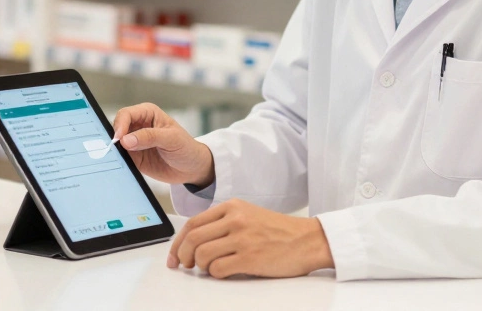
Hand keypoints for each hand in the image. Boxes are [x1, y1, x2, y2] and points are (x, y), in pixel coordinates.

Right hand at [112, 103, 214, 186]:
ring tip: (114, 158)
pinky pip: (119, 157)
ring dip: (113, 150)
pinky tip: (118, 165)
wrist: (192, 169)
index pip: (126, 114)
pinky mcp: (133, 157)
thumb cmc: (186, 148)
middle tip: (113, 149)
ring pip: (116, 143)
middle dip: (114, 137)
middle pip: (117, 127)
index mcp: (147, 113)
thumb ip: (149, 137)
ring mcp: (134, 142)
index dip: (120, 125)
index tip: (119, 139)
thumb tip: (126, 140)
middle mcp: (138, 125)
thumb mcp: (171, 139)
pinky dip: (116, 160)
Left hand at [168, 199, 333, 278]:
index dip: (177, 242)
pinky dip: (215, 274)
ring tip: (208, 269)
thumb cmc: (278, 231)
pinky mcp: (250, 258)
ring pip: (202, 254)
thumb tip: (192, 241)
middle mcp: (235, 219)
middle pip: (193, 238)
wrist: (308, 240)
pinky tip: (223, 273)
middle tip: (185, 265)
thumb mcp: (248, 214)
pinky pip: (218, 269)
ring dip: (200, 266)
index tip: (173, 256)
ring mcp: (243, 238)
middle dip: (182, 255)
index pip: (192, 223)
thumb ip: (223, 221)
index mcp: (232, 206)